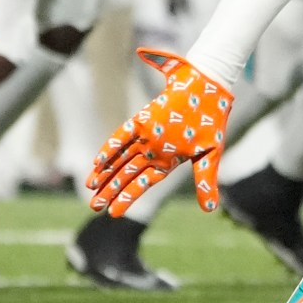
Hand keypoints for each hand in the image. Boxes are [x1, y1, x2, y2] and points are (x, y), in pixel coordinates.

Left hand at [87, 49, 235, 216]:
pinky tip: (98, 162)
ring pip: (121, 158)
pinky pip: (123, 136)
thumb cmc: (212, 121)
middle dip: (110, 190)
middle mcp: (153, 150)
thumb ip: (206, 182)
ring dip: (106, 173)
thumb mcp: (210, 155)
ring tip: (90, 189)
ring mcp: (146, 135)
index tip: (112, 214)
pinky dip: (111, 148)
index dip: (127, 198)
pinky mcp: (143, 119)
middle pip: (126, 174)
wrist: (210, 88)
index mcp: (167, 161)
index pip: (142, 184)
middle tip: (93, 206)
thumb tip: (210, 211)